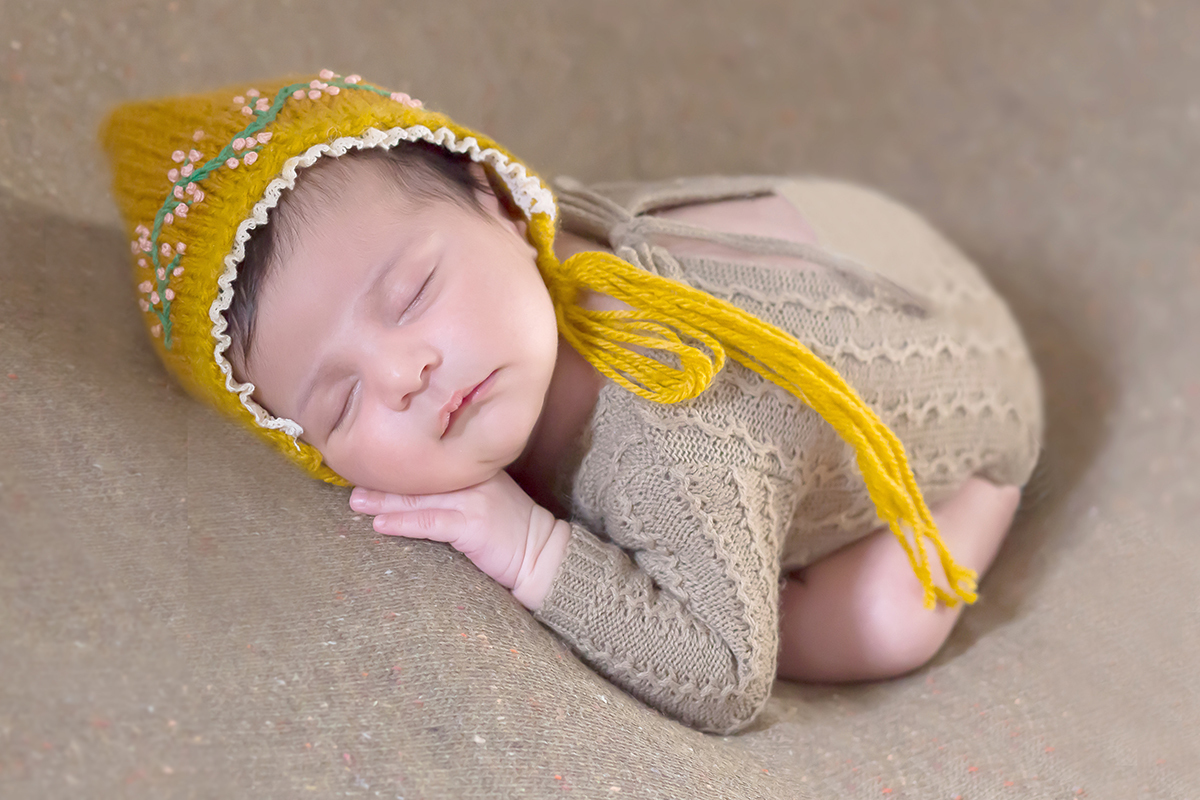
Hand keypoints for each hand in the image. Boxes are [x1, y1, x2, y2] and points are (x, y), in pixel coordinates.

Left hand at [349, 470, 570, 608]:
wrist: (544, 555)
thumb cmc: (511, 532)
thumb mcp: (485, 500)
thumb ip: (456, 491)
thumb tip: (414, 493)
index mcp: (473, 468)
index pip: (429, 462)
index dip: (398, 464)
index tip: (368, 464)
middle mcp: (472, 477)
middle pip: (419, 477)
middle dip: (383, 480)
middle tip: (349, 479)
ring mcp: (473, 499)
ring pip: (420, 497)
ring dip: (384, 500)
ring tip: (356, 502)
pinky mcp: (473, 525)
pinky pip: (430, 522)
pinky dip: (403, 523)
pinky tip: (381, 524)